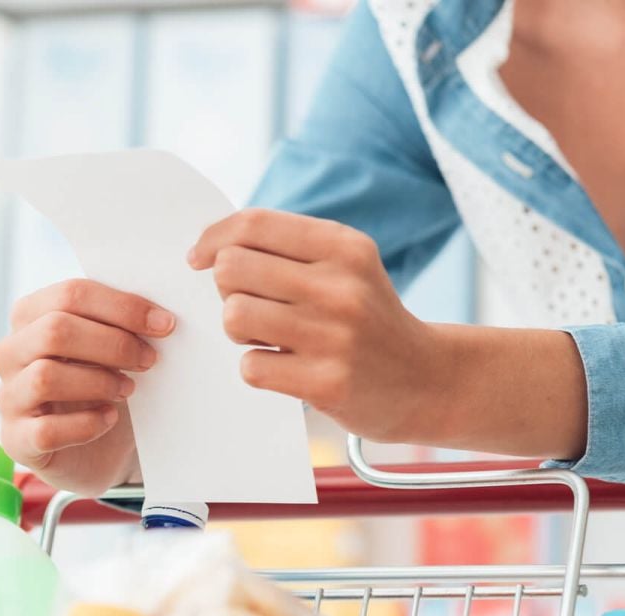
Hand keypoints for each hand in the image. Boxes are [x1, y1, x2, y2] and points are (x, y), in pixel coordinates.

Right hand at [0, 279, 174, 495]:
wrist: (100, 451)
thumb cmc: (105, 388)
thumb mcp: (111, 349)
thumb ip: (121, 324)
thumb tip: (158, 314)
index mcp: (31, 316)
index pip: (70, 295)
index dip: (121, 307)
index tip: (163, 324)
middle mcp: (10, 353)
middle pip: (54, 331)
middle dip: (112, 344)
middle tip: (148, 359)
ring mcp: (9, 397)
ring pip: (45, 377)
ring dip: (98, 382)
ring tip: (128, 390)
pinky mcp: (17, 440)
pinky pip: (47, 430)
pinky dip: (87, 425)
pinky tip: (109, 419)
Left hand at [188, 209, 451, 444]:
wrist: (425, 380)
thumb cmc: (366, 318)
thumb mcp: (345, 267)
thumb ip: (287, 248)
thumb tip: (209, 248)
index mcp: (344, 246)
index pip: (254, 225)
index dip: (213, 239)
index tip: (198, 259)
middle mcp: (341, 285)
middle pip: (232, 269)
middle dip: (228, 289)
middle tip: (253, 307)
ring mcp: (335, 336)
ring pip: (234, 316)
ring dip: (239, 332)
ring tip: (268, 338)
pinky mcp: (326, 383)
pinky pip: (250, 367)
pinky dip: (257, 369)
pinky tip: (285, 368)